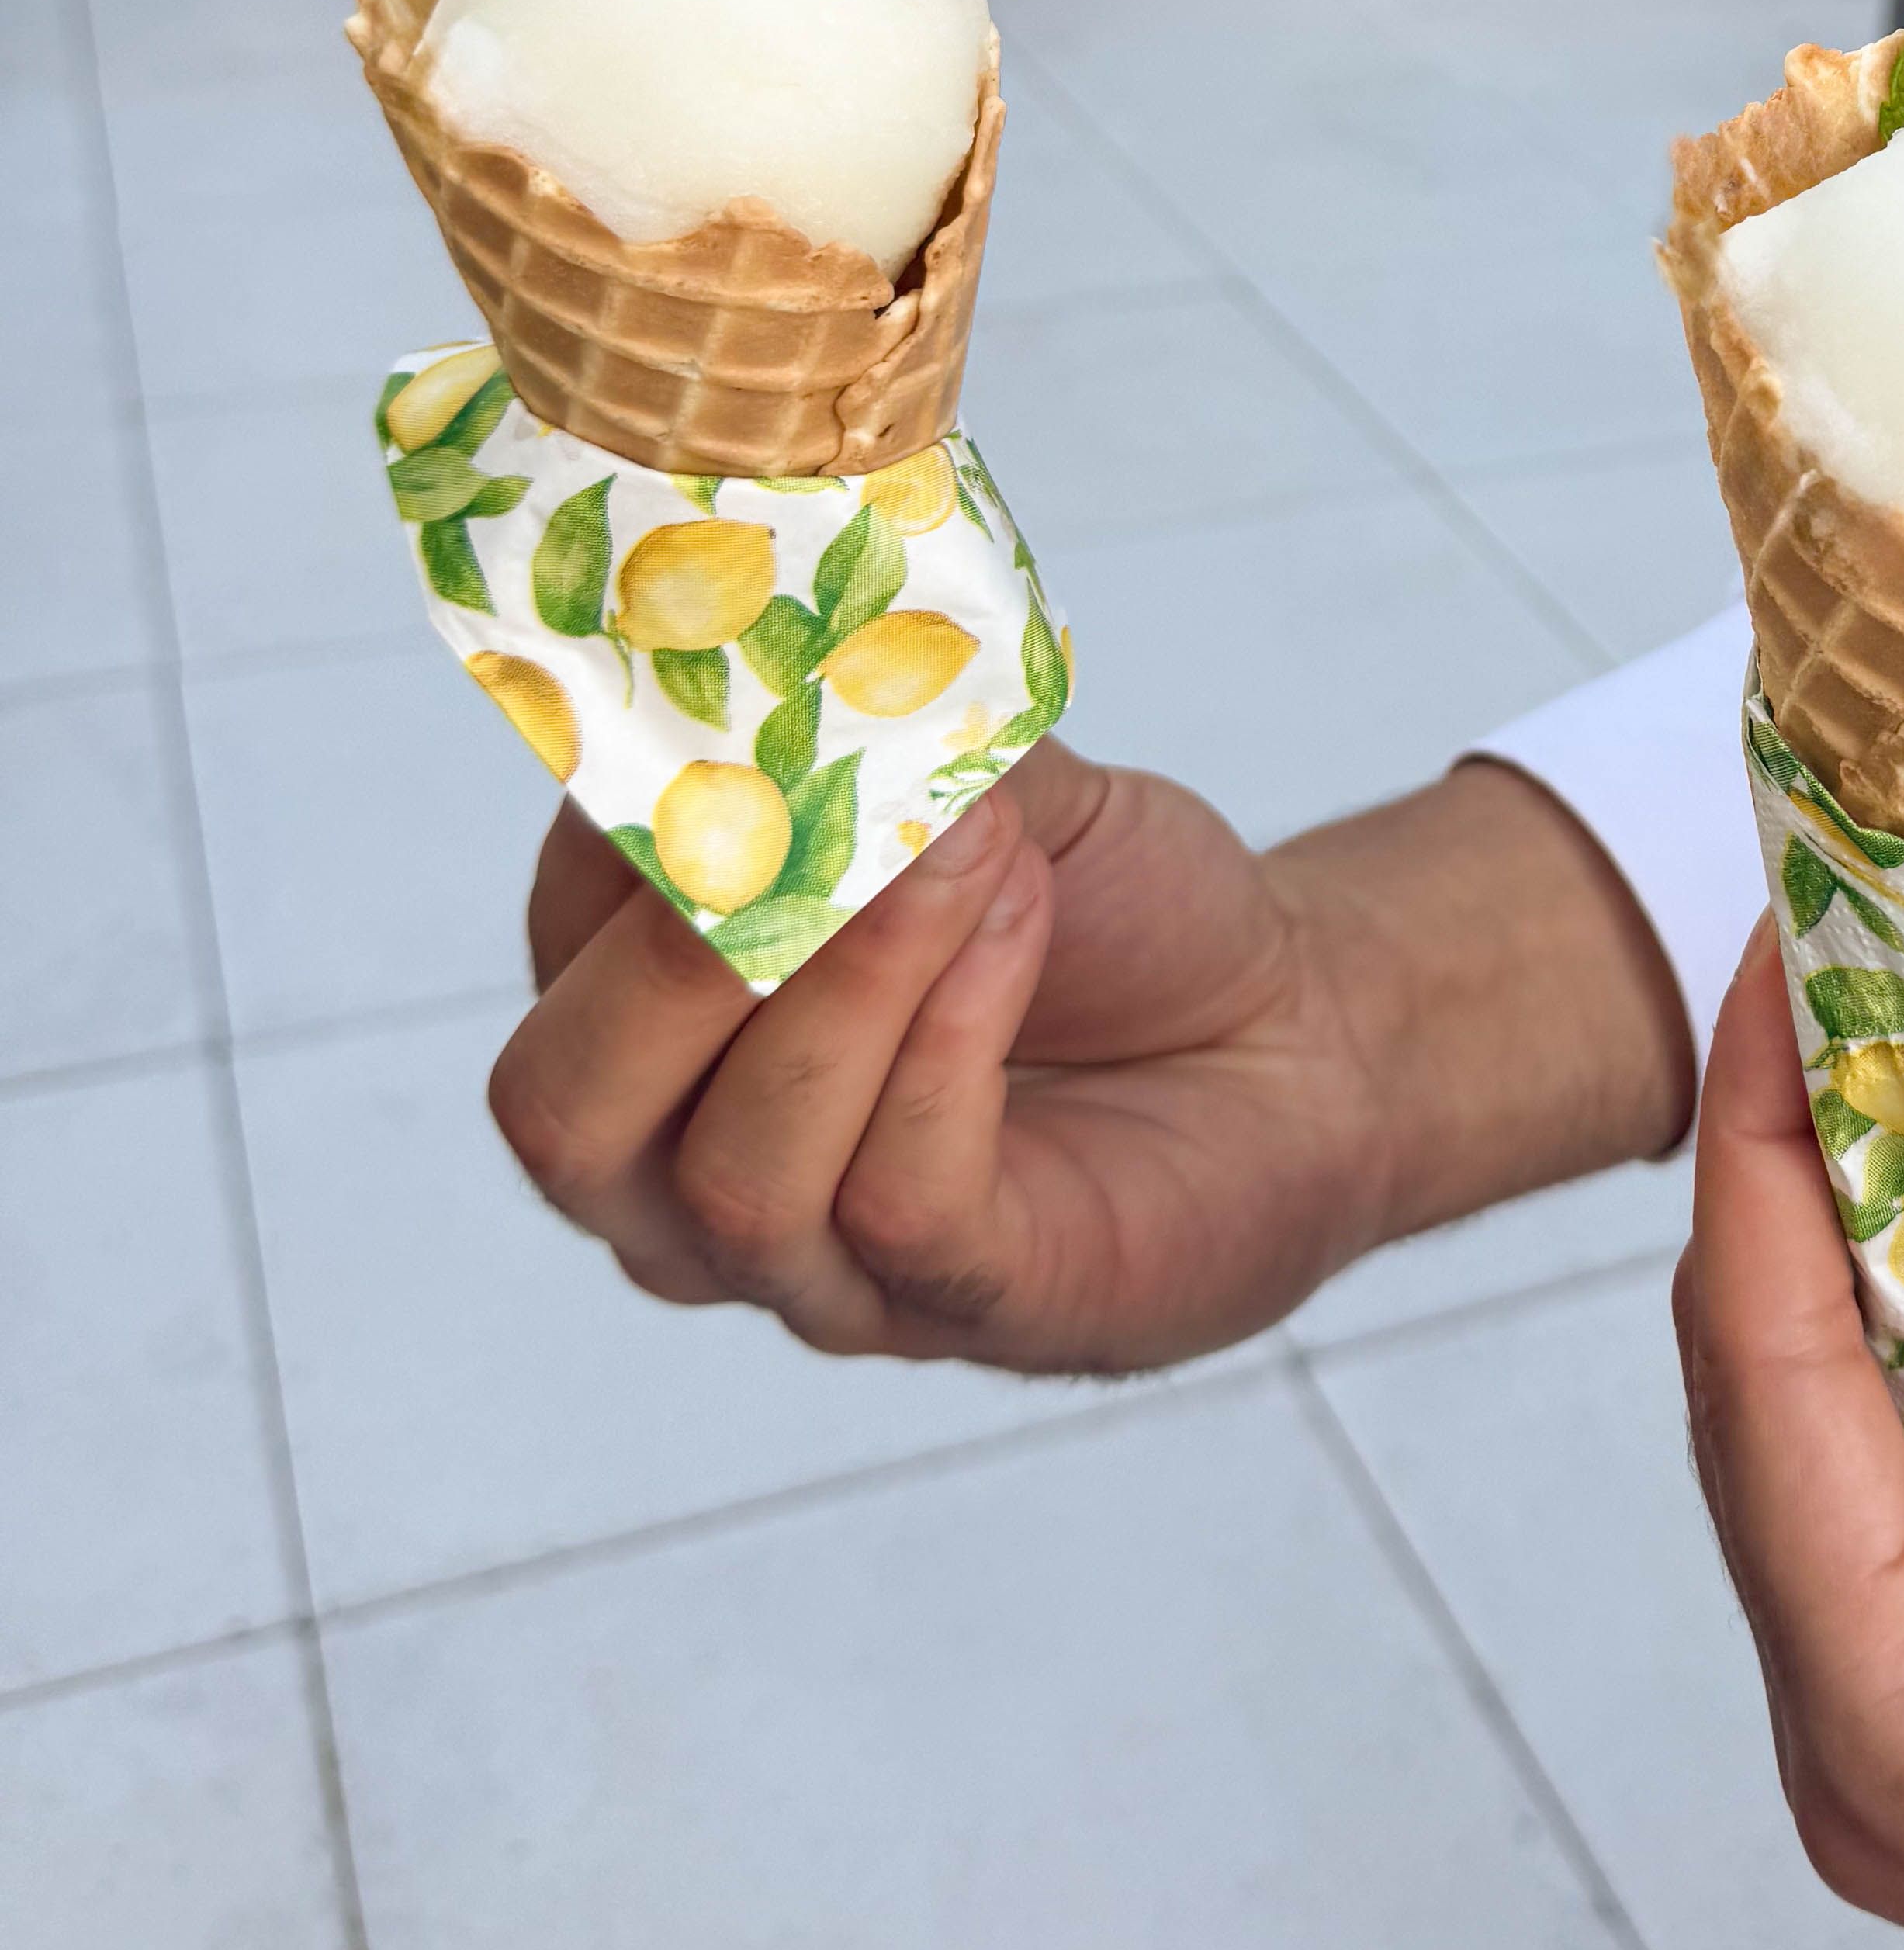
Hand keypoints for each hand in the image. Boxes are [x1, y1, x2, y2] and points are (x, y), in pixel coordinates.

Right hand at [489, 740, 1689, 1375]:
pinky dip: (951, 1045)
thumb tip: (810, 644)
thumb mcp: (995, 785)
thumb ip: (889, 731)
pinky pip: (898, 1204)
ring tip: (968, 850)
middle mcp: (684, 1171)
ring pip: (736, 1174)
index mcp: (654, 1022)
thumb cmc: (1114, 918)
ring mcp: (814, 1265)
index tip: (742, 700)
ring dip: (852, 982)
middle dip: (671, 963)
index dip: (628, 820)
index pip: (559, 938)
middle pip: (565, 1112)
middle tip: (805, 826)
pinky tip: (1020, 927)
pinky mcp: (960, 1305)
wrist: (1299, 1040)